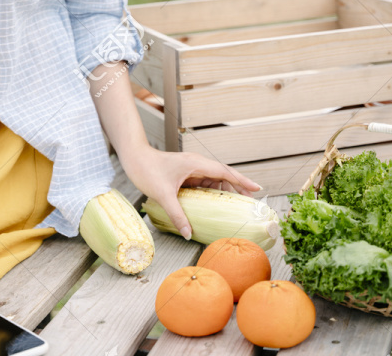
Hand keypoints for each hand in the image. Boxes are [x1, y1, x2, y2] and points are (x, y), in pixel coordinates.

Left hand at [117, 144, 261, 239]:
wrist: (133, 157)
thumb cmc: (147, 170)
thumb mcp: (163, 195)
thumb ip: (177, 215)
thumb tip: (188, 234)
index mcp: (196, 164)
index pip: (225, 172)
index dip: (242, 181)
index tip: (257, 189)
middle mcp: (197, 164)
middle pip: (223, 175)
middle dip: (238, 188)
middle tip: (251, 203)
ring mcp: (192, 168)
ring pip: (214, 179)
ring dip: (226, 190)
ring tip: (237, 205)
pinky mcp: (186, 173)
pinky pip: (204, 182)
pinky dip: (213, 192)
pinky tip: (216, 203)